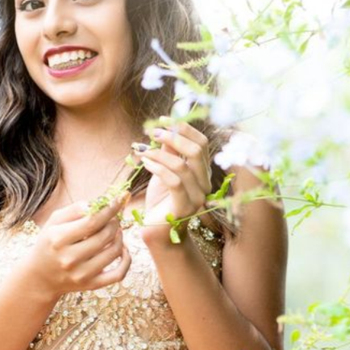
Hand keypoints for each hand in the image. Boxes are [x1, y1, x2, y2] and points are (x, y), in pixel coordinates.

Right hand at [22, 191, 133, 300]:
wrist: (40, 277)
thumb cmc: (50, 244)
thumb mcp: (54, 222)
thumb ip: (74, 210)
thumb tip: (97, 204)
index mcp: (58, 239)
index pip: (92, 221)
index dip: (109, 209)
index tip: (119, 200)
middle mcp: (69, 258)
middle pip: (105, 236)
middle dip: (115, 223)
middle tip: (114, 218)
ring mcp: (81, 274)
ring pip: (114, 252)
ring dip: (120, 237)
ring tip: (115, 231)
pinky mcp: (91, 285)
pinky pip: (119, 274)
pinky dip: (126, 260)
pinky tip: (123, 250)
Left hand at [133, 120, 211, 246]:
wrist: (157, 230)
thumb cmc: (161, 200)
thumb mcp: (164, 170)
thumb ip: (169, 152)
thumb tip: (166, 128)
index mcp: (203, 172)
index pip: (202, 143)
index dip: (184, 128)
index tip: (164, 120)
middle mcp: (205, 184)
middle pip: (196, 151)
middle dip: (173, 137)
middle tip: (153, 133)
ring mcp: (197, 197)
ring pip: (182, 166)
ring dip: (160, 154)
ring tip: (144, 152)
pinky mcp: (184, 207)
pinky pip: (173, 181)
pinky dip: (157, 168)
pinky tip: (145, 163)